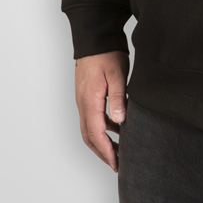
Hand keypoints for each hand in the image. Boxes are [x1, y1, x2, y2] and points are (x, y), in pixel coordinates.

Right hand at [74, 50, 129, 170]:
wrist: (95, 38)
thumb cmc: (107, 54)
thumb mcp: (117, 74)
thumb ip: (118, 97)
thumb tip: (119, 121)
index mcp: (90, 101)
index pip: (96, 134)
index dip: (107, 151)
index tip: (117, 163)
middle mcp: (83, 104)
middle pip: (89, 137)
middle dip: (103, 153)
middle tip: (118, 164)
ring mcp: (83, 100)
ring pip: (89, 129)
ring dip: (102, 142)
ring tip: (119, 150)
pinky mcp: (87, 95)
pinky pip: (92, 118)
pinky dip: (103, 128)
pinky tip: (117, 128)